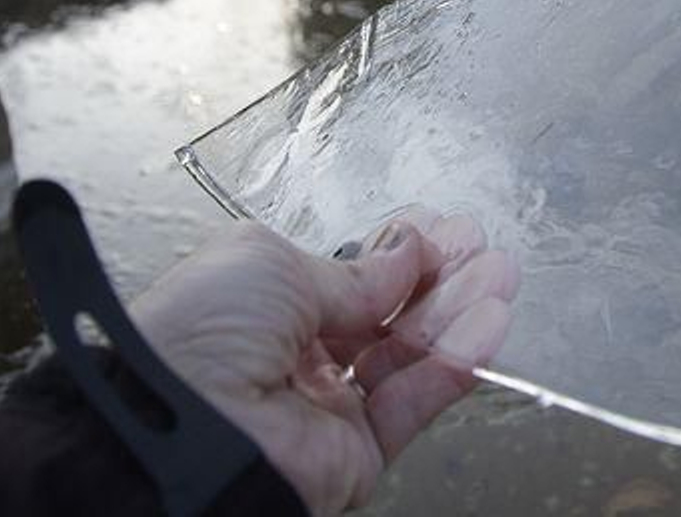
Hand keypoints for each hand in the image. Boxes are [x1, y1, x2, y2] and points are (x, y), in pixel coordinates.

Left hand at [130, 209, 518, 514]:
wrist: (182, 426)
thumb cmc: (192, 336)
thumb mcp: (273, 263)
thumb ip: (354, 266)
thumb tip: (406, 250)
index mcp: (260, 307)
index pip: (345, 277)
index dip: (393, 251)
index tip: (435, 226)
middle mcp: (293, 358)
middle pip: (384, 314)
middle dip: (437, 277)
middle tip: (477, 247)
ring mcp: (326, 408)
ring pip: (408, 356)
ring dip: (458, 315)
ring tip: (498, 276)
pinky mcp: (356, 453)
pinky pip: (415, 403)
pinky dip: (456, 363)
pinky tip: (486, 324)